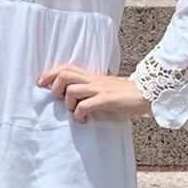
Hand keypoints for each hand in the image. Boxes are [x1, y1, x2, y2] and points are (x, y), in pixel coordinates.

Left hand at [37, 64, 151, 121]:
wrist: (146, 94)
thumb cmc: (124, 93)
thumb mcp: (103, 86)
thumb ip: (88, 87)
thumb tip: (70, 94)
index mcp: (91, 76)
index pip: (66, 67)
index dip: (50, 73)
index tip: (41, 83)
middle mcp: (93, 79)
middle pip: (64, 75)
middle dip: (55, 88)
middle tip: (59, 100)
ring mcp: (100, 89)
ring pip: (72, 90)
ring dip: (68, 103)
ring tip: (75, 112)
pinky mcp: (107, 99)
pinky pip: (85, 106)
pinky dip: (79, 115)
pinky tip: (83, 120)